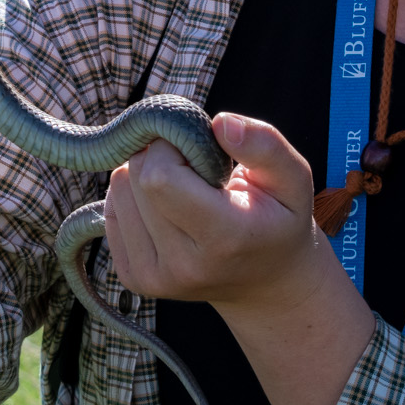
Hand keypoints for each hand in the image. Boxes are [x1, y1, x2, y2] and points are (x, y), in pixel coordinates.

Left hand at [104, 113, 347, 321]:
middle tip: (195, 170)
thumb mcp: (292, 178)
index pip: (159, 178)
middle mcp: (183, 266)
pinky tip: (169, 209)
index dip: (171, 148)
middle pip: (135, 180)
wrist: (265, 282)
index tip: (198, 151)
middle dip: (160, 158)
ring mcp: (153, 278)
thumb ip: (264, 145)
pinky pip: (112, 210)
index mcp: (224, 239)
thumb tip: (219, 122)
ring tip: (185, 191)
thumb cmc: (279, 218)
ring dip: (145, 177)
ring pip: (118, 191)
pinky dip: (135, 198)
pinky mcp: (134, 279)